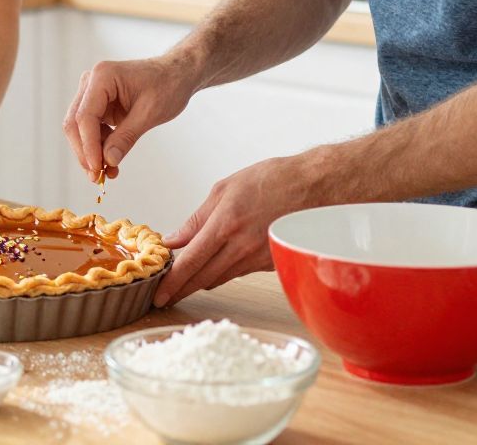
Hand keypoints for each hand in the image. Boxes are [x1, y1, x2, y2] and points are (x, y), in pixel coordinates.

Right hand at [63, 54, 196, 178]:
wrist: (176, 75)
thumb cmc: (167, 85)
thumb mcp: (149, 113)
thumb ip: (126, 137)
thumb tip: (108, 161)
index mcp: (102, 77)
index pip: (85, 116)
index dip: (88, 145)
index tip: (97, 169)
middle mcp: (91, 82)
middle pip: (76, 123)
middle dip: (85, 152)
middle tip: (97, 177)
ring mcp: (93, 93)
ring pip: (80, 129)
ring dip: (91, 153)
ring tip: (107, 173)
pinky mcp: (98, 105)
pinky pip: (91, 129)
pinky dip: (99, 147)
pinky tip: (110, 162)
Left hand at [153, 156, 312, 306]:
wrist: (317, 187)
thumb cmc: (273, 180)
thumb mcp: (225, 189)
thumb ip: (197, 218)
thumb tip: (174, 239)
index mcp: (226, 224)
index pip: (191, 261)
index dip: (173, 281)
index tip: (158, 293)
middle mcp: (242, 247)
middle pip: (203, 278)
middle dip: (181, 290)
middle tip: (163, 297)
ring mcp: (259, 259)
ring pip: (221, 278)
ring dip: (201, 282)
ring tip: (183, 283)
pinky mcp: (271, 264)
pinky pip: (240, 274)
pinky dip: (224, 273)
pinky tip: (215, 268)